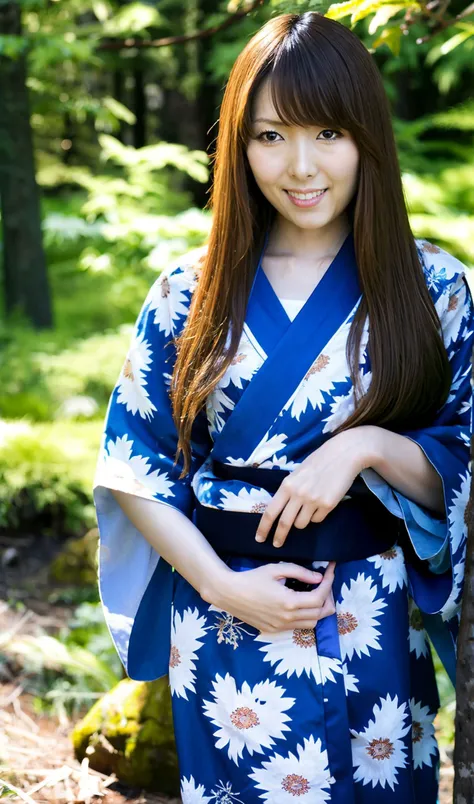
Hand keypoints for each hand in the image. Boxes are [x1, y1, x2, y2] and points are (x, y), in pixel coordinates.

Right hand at [210, 561, 335, 632]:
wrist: (229, 594)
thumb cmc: (252, 578)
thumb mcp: (276, 569)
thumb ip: (300, 572)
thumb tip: (319, 577)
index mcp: (289, 602)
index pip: (319, 597)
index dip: (329, 584)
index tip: (330, 571)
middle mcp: (287, 618)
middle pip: (321, 614)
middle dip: (328, 597)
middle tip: (325, 584)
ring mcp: (281, 627)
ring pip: (312, 624)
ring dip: (318, 610)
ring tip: (315, 594)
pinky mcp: (275, 630)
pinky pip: (298, 627)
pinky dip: (306, 617)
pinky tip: (301, 604)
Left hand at [255, 430, 368, 547]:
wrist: (343, 454)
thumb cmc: (319, 461)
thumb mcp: (297, 473)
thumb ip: (289, 490)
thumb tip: (281, 509)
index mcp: (287, 485)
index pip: (271, 511)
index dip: (263, 527)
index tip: (259, 538)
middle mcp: (298, 494)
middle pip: (285, 523)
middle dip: (279, 537)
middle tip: (276, 544)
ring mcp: (313, 501)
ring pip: (301, 524)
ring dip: (302, 521)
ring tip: (308, 507)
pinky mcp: (328, 505)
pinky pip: (317, 520)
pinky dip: (316, 516)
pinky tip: (322, 502)